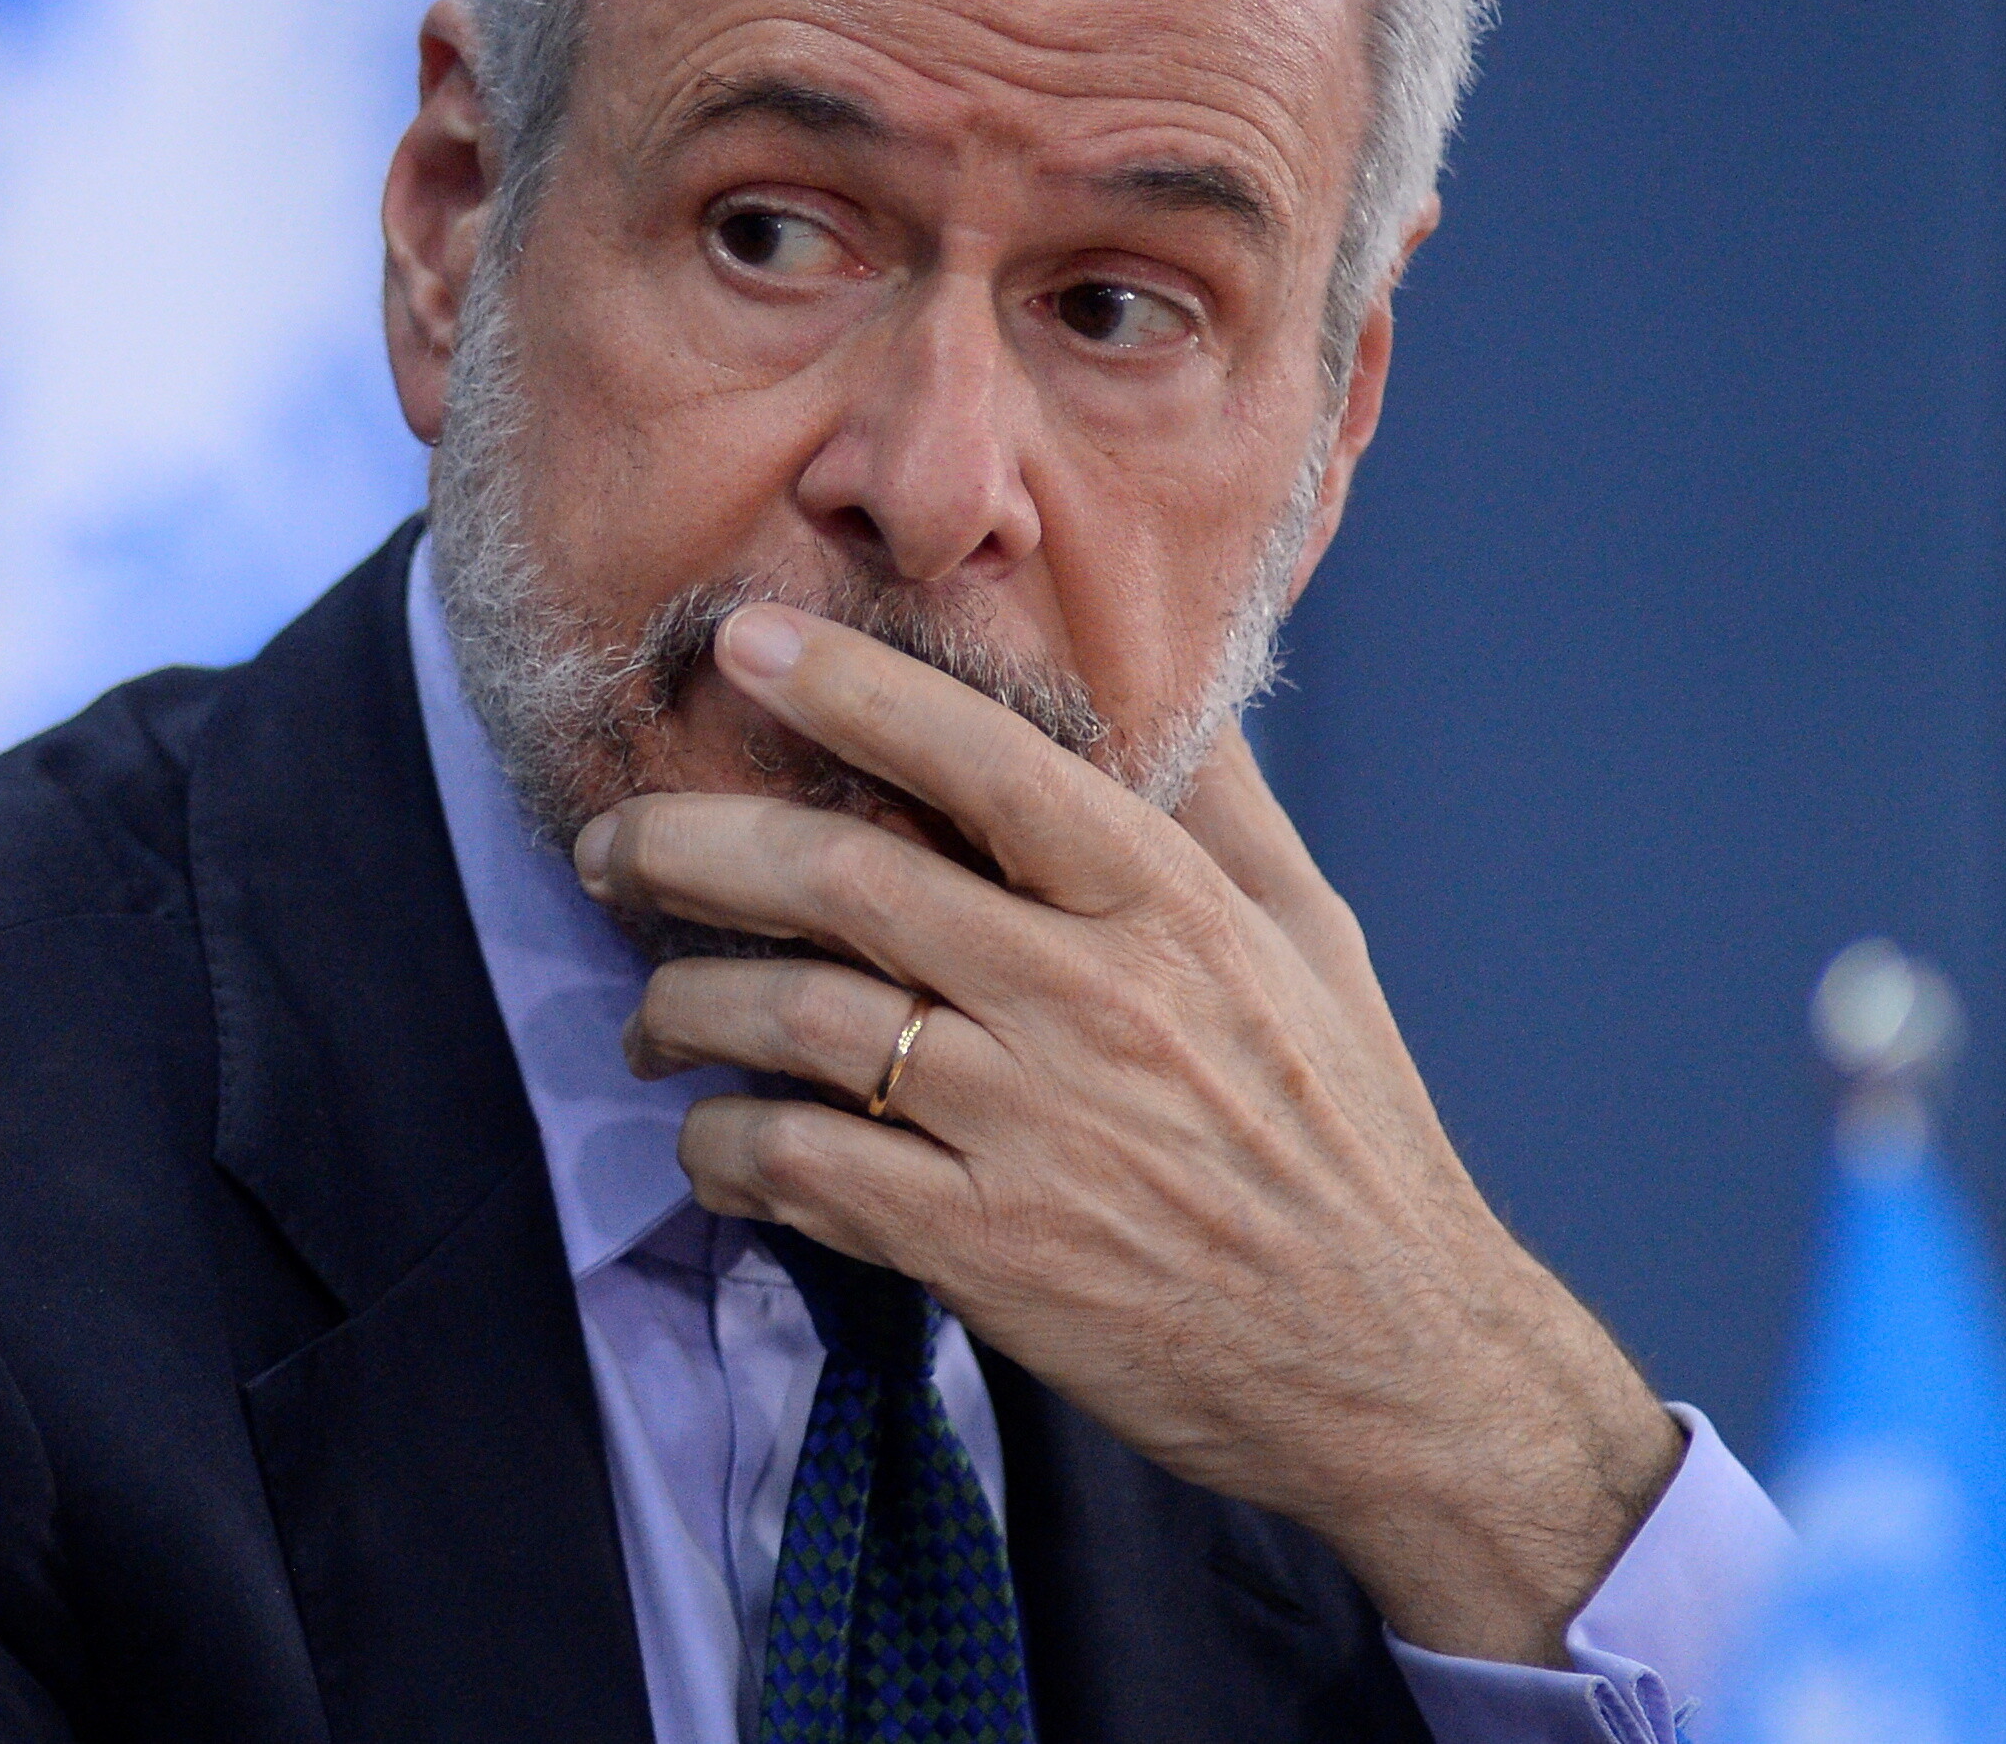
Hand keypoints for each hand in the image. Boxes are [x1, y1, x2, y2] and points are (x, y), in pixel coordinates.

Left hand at [574, 603, 1681, 1665]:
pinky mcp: (987, 1252)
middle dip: (691, 844)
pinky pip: (805, 1170)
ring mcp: (1033, 1129)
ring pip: (798, 1022)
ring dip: (684, 1006)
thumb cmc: (1350, 1138)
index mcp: (1167, 907)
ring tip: (646, 1018)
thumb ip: (1222, 805)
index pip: (987, 761)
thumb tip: (1174, 680)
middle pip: (844, 879)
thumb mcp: (1312, 939)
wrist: (1395, 1364)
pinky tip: (711, 1142)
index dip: (852, 689)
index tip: (743, 641)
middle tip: (610, 842)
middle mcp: (1090, 1000)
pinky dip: (727, 1147)